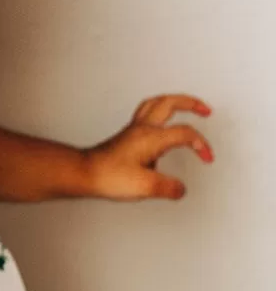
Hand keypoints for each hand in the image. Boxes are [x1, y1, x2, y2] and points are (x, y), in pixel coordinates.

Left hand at [83, 95, 213, 200]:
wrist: (83, 173)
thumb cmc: (108, 175)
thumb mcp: (145, 186)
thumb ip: (168, 187)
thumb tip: (180, 189)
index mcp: (152, 137)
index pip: (185, 133)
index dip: (202, 144)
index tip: (207, 157)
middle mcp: (142, 128)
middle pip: (170, 102)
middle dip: (191, 103)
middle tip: (205, 109)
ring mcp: (132, 130)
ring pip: (155, 103)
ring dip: (173, 102)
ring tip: (185, 106)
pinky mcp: (125, 136)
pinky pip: (145, 114)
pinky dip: (159, 112)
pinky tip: (160, 124)